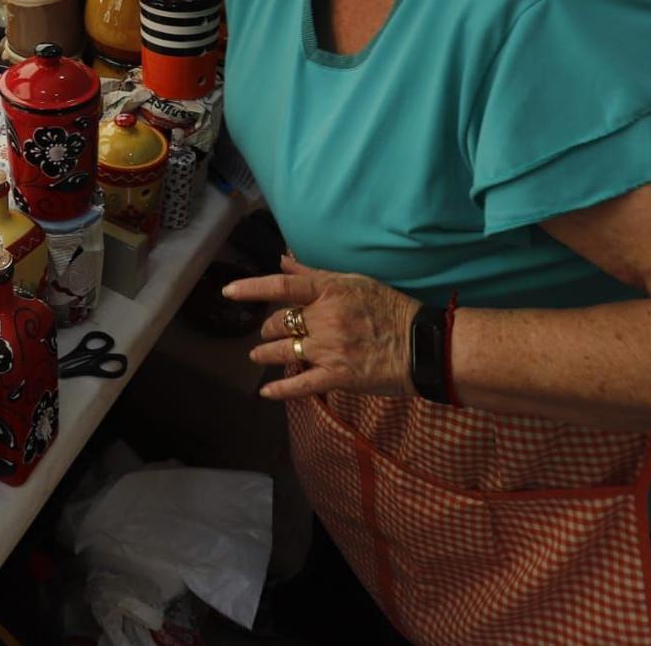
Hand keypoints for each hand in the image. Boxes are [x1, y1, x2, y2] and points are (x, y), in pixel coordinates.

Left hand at [225, 254, 421, 400]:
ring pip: (283, 351)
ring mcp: (329, 349)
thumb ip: (314, 273)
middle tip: (268, 333)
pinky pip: (299, 384)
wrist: (422, 345)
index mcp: (329, 291)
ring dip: (266, 354)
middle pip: (279, 323)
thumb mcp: (354, 281)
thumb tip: (282, 258)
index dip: (251, 288)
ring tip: (259, 355)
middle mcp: (324, 318)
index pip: (281, 286)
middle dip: (269, 329)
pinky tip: (266, 392)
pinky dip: (279, 390)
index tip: (228, 291)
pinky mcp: (337, 376)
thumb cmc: (390, 309)